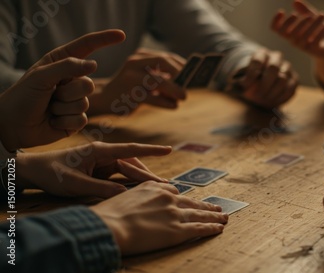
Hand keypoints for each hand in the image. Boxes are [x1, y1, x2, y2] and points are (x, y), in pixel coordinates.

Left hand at [0, 30, 125, 150]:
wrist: (13, 126)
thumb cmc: (23, 97)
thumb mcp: (41, 76)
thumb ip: (67, 67)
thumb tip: (94, 64)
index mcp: (62, 63)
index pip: (87, 47)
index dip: (105, 40)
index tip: (121, 35)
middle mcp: (71, 80)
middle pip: (88, 83)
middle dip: (69, 92)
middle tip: (51, 96)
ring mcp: (75, 100)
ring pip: (85, 102)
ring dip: (64, 108)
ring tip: (49, 109)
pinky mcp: (76, 119)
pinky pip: (82, 119)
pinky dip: (65, 122)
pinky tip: (53, 121)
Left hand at [17, 142, 170, 198]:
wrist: (34, 171)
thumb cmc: (52, 173)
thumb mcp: (75, 183)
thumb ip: (100, 189)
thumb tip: (125, 194)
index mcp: (99, 151)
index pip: (131, 150)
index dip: (151, 150)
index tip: (168, 149)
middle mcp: (104, 154)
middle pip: (132, 163)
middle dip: (149, 175)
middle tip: (166, 186)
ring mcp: (102, 162)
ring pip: (128, 170)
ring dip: (141, 179)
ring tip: (158, 190)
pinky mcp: (99, 170)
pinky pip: (120, 176)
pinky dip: (130, 183)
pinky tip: (140, 191)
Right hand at [89, 48, 186, 115]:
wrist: (104, 98)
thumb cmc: (131, 89)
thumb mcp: (145, 77)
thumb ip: (162, 77)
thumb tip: (186, 83)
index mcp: (140, 56)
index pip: (165, 57)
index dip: (181, 65)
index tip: (193, 75)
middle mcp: (134, 63)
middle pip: (162, 62)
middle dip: (179, 74)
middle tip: (188, 87)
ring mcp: (130, 77)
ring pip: (158, 81)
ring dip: (174, 90)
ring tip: (183, 97)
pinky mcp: (128, 94)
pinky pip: (151, 98)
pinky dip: (165, 102)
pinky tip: (173, 106)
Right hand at [91, 181, 227, 255]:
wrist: (109, 226)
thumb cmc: (108, 215)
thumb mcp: (121, 197)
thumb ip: (135, 199)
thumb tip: (134, 205)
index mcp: (153, 188)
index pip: (173, 191)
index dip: (182, 198)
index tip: (188, 202)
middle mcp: (167, 198)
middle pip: (191, 202)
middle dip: (205, 205)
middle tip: (216, 207)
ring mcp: (174, 214)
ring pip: (200, 214)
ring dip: (214, 216)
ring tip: (223, 217)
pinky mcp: (177, 231)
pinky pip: (199, 228)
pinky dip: (211, 228)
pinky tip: (219, 228)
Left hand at [230, 49, 297, 108]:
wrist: (261, 85)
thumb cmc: (250, 82)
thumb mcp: (240, 81)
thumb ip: (238, 84)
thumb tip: (234, 88)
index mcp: (261, 54)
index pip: (257, 60)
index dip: (251, 74)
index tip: (244, 86)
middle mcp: (276, 58)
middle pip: (273, 68)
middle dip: (264, 85)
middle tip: (256, 97)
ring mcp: (287, 67)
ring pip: (283, 79)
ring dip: (272, 93)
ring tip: (263, 101)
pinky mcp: (294, 79)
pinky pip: (291, 88)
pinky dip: (281, 98)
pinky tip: (273, 103)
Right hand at [271, 0, 323, 58]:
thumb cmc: (317, 31)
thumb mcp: (311, 17)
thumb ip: (303, 9)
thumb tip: (295, 1)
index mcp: (289, 32)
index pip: (275, 29)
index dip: (275, 21)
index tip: (282, 11)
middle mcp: (293, 40)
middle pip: (289, 32)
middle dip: (298, 22)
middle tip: (309, 15)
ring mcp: (301, 46)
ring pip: (303, 36)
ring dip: (313, 24)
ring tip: (322, 15)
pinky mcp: (312, 51)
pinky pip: (314, 41)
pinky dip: (320, 32)